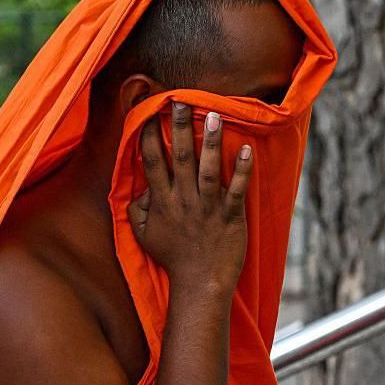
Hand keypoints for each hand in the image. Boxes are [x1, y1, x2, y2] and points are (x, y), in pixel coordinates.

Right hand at [127, 102, 252, 291]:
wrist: (200, 284)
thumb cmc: (173, 258)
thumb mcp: (144, 236)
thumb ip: (137, 211)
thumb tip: (139, 190)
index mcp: (162, 202)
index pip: (152, 163)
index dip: (148, 137)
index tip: (146, 114)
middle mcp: (183, 200)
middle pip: (180, 158)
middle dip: (178, 127)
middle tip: (178, 100)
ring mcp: (208, 207)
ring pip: (208, 169)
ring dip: (210, 141)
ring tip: (212, 114)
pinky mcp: (231, 216)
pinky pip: (237, 190)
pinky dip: (242, 170)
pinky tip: (246, 148)